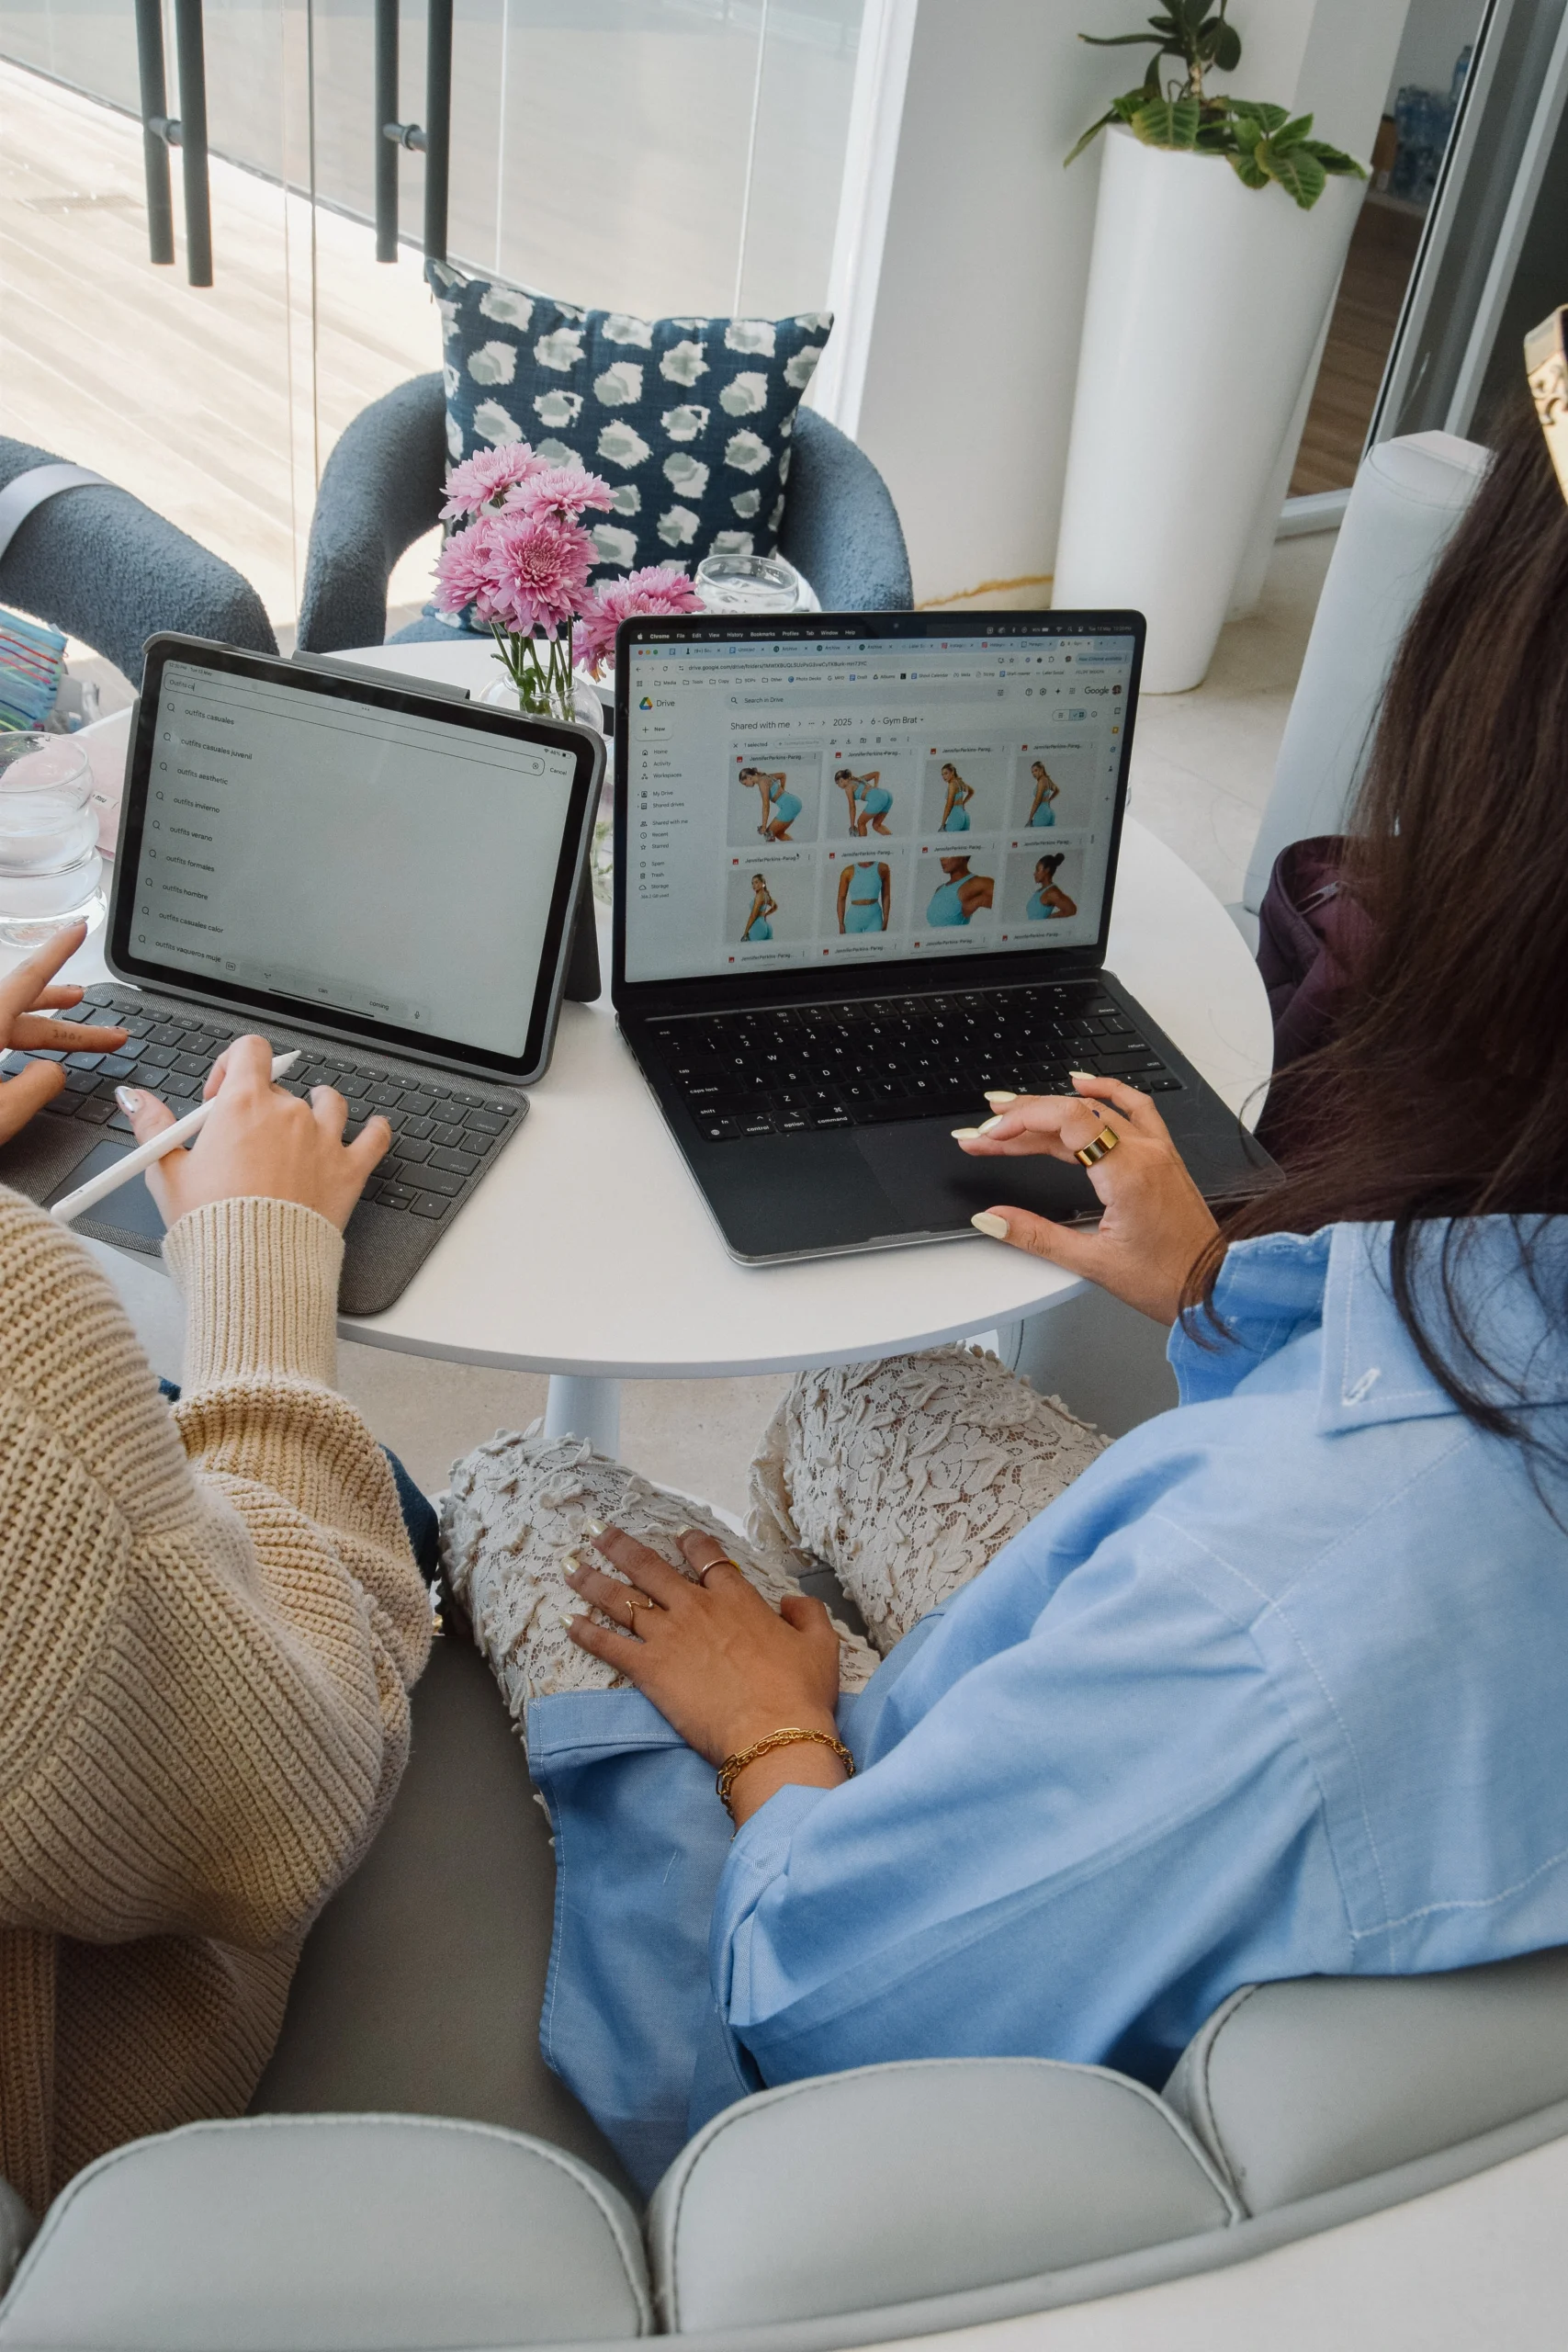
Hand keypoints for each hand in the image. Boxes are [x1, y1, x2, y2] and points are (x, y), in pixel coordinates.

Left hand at [0, 922, 127, 1143]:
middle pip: (25, 1013)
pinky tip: (24, 1056)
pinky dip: (14, 1045)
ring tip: (71, 1015)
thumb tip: (54, 1073)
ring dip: (43, 1025)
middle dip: (72, 1023)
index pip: (28, 980)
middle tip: (111, 1033)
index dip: (58, 953)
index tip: (77, 930)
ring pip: (6, 1026)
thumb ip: (34, 1090)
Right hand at [120, 1032, 390, 1229]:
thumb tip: (133, 1099)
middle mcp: (288, 1113)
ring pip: (329, 1102)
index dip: (234, 1066)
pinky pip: (374, 1137)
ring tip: (306, 1122)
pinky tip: (371, 1129)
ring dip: (317, 1106)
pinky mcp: (350, 1170)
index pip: (249, 1051)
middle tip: (245, 1140)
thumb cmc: (212, 1224)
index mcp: (244, 1105)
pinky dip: (374, 1130)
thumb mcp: (167, 1172)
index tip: (221, 1094)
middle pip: (280, 1089)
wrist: (255, 1266)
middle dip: (262, 1107)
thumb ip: (153, 1126)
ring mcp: (324, 1139)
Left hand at [565, 1527, 846, 1826]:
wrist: (772, 1733)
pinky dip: (586, 1632)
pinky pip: (609, 1645)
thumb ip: (806, 1614)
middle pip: (649, 1568)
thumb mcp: (821, 1644)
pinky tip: (567, 1621)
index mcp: (736, 1599)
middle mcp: (696, 1608)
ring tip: (570, 1564)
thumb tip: (790, 1601)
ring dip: (592, 1580)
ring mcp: (668, 1636)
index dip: (691, 1543)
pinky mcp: (648, 1670)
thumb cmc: (799, 1691)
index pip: (707, 1559)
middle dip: (620, 1546)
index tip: (677, 1535)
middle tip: (596, 1531)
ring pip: (621, 1599)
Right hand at [955, 1073, 1218, 1324]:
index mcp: (1127, 1173)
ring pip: (1096, 1110)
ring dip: (1050, 1109)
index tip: (989, 1137)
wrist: (1214, 1289)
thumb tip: (993, 1220)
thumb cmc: (1168, 1280)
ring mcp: (1157, 1151)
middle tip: (983, 1134)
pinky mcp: (1162, 1157)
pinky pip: (1134, 1108)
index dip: (1020, 1122)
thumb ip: (1036, 1237)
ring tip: (1012, 1112)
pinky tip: (1082, 1084)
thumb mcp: (1093, 1263)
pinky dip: (1105, 1092)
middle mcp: (1144, 1152)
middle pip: (1072, 1113)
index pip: (1065, 1121)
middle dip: (1020, 1120)